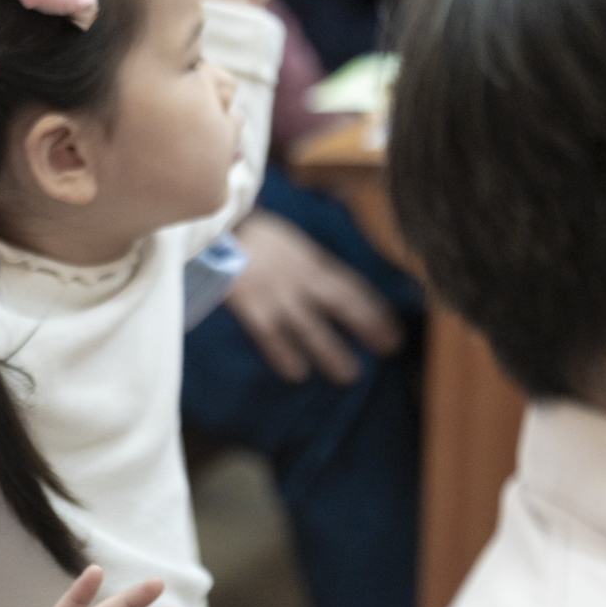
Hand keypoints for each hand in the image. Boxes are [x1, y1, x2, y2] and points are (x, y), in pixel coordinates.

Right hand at [224, 209, 403, 384]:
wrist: (212, 231)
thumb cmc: (248, 237)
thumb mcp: (287, 241)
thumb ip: (306, 262)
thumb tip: (325, 283)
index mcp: (309, 260)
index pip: (351, 286)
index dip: (375, 308)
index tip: (393, 327)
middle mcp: (299, 277)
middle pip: (341, 304)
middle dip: (368, 326)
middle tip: (389, 349)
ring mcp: (276, 294)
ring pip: (311, 327)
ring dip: (331, 352)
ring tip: (349, 375)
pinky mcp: (251, 308)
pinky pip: (272, 337)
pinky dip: (284, 355)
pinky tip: (297, 373)